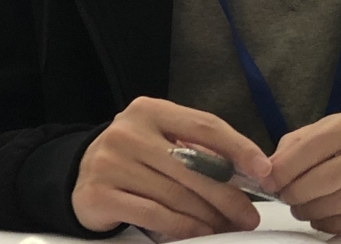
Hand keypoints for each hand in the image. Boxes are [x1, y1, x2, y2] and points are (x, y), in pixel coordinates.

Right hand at [72, 96, 271, 239]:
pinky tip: (200, 233)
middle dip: (228, 194)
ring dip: (209, 216)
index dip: (238, 147)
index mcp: (151, 109)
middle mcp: (130, 132)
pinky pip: (154, 215)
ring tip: (229, 227)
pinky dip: (183, 227)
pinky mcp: (100, 195)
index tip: (263, 169)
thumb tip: (248, 171)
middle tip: (250, 215)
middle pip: (193, 166)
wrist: (77, 174)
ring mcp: (112, 163)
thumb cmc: (135, 155)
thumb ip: (196, 146)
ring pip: (176, 194)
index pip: (205, 126)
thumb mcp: (161, 138)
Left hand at [264, 97, 340, 233]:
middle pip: (326, 179)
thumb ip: (314, 134)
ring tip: (302, 207)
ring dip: (311, 211)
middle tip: (284, 196)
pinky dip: (333, 225)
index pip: (317, 144)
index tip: (269, 178)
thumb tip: (276, 160)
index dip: (287, 166)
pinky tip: (323, 219)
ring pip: (340, 204)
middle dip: (295, 192)